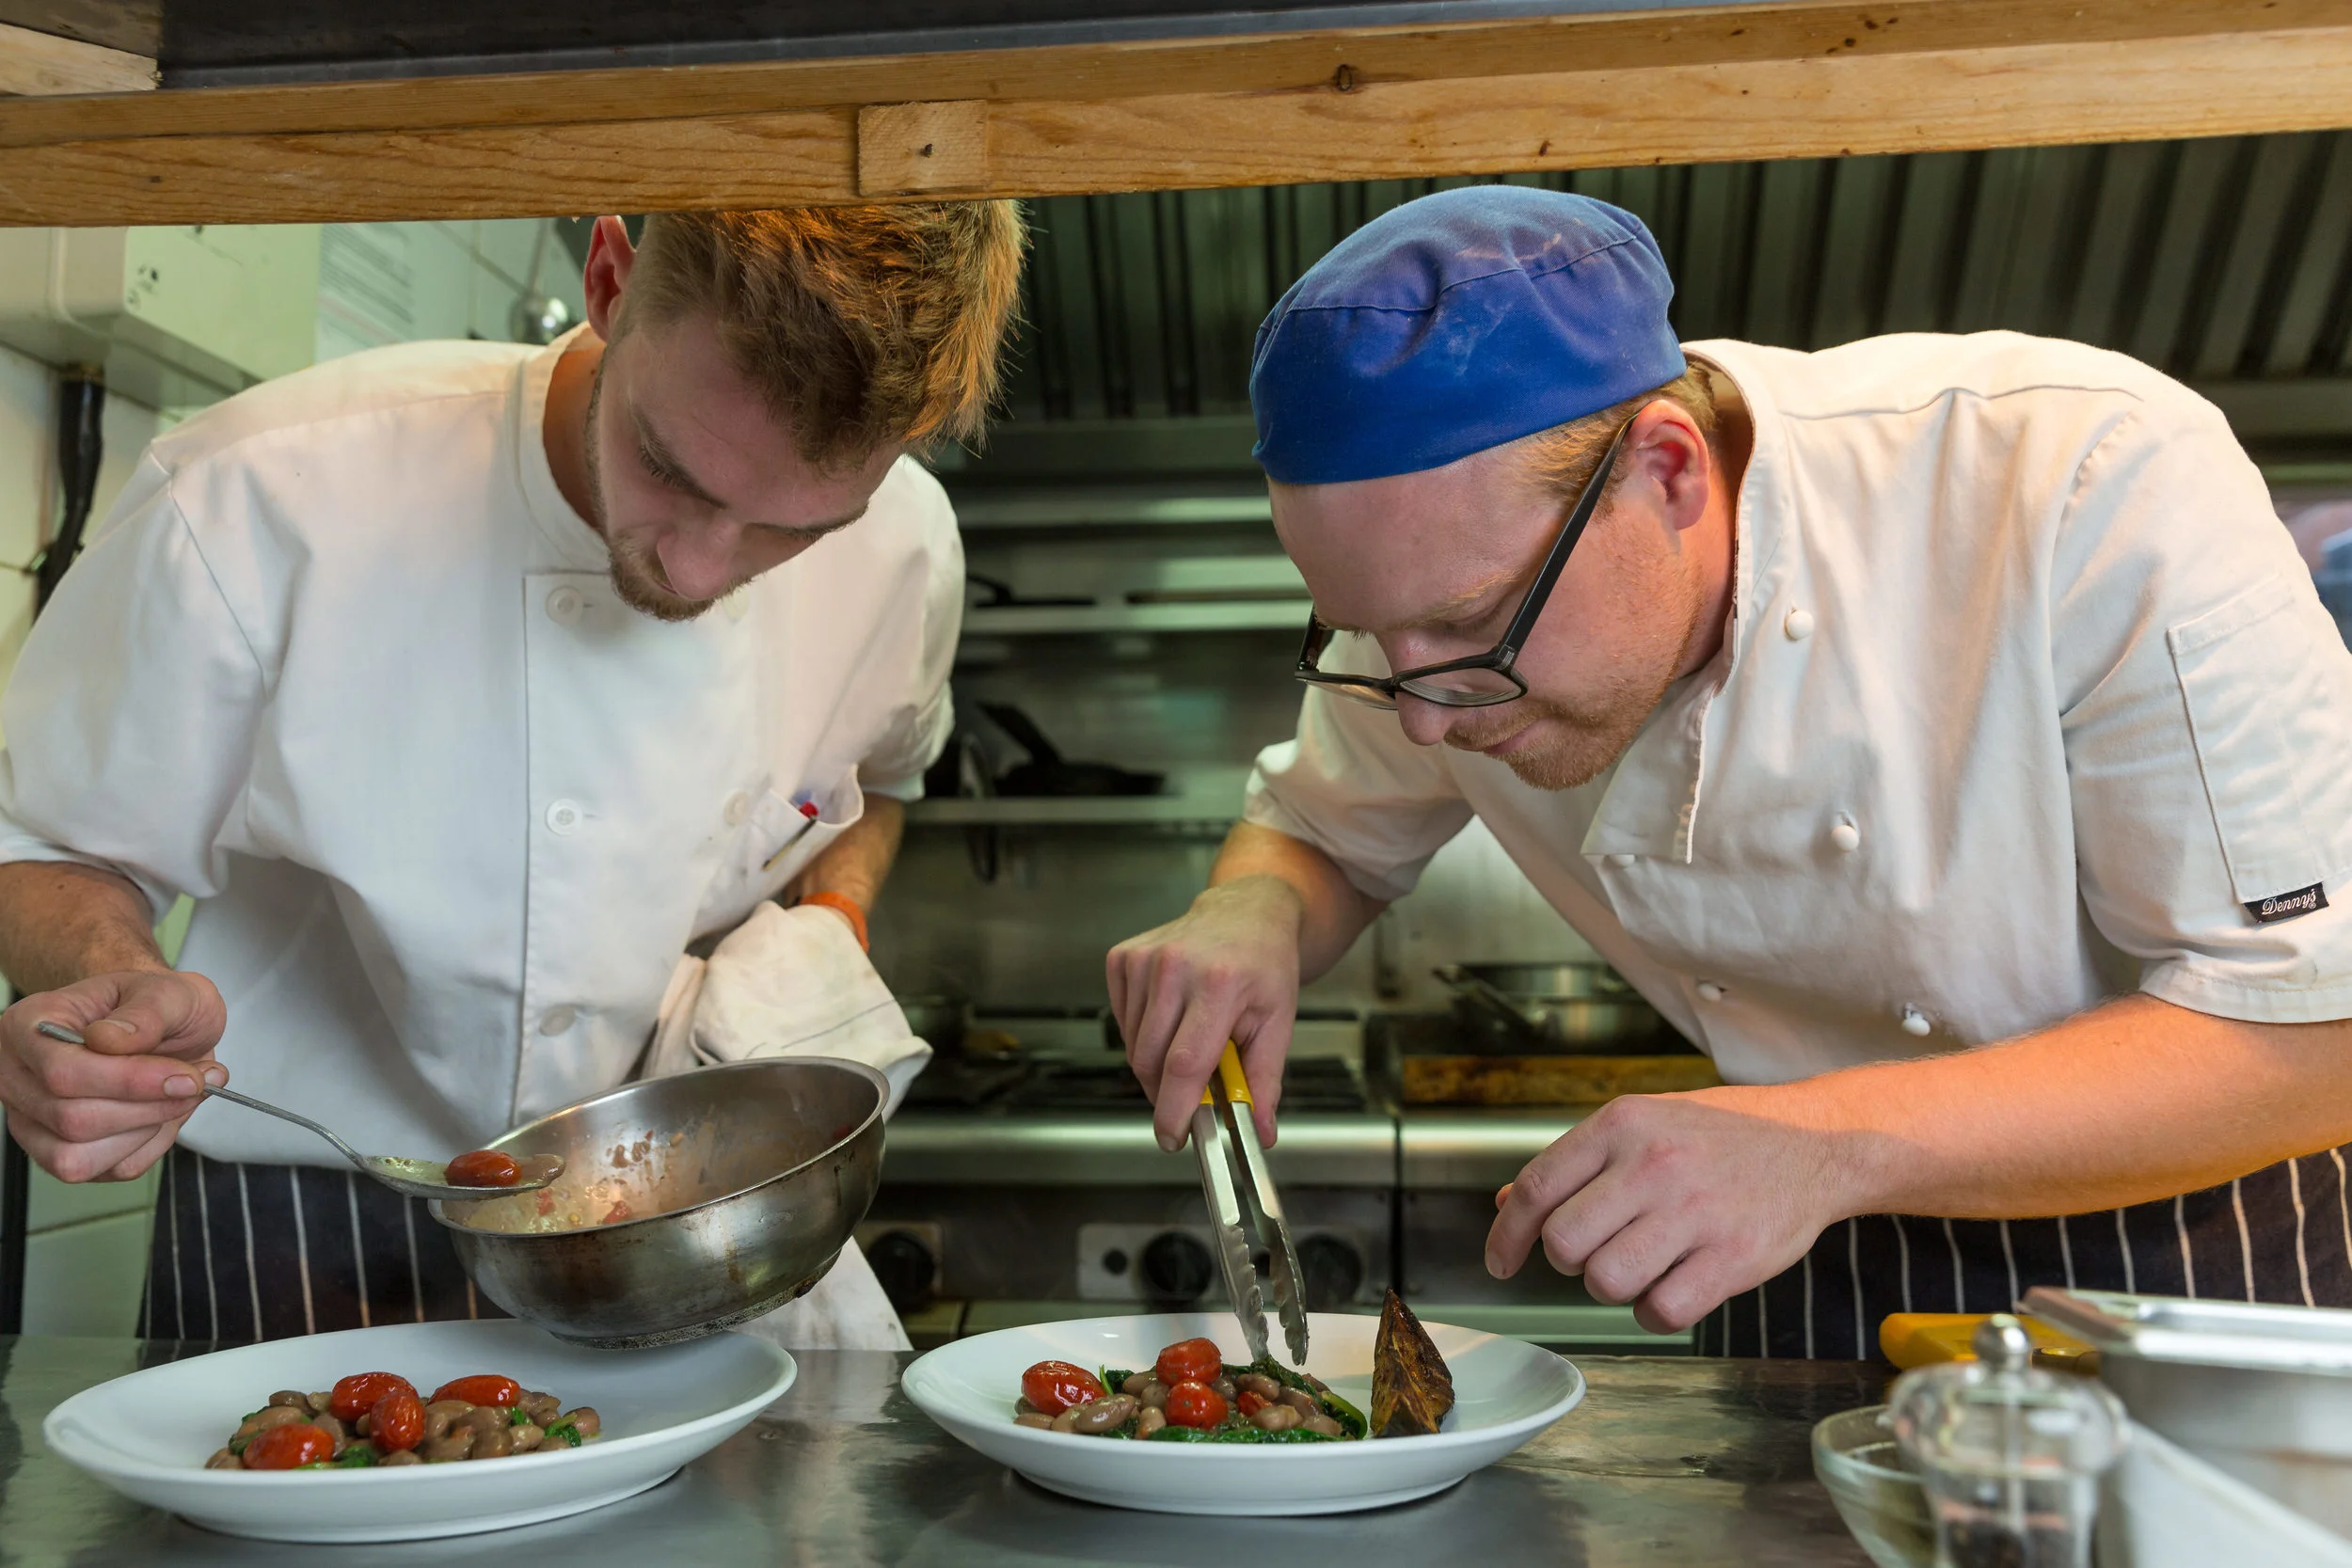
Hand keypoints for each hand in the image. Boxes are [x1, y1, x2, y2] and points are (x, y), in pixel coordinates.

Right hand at [0, 969, 228, 1181]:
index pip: (62, 1073)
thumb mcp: (165, 991)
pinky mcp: (60, 1152)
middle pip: (72, 1120)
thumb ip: (143, 1013)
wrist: (161, 1021)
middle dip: (148, 1108)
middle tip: (196, 1083)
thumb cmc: (153, 1004)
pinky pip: (107, 1170)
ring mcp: (33, 1121)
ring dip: (146, 1131)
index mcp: (27, 1028)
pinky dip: (148, 1146)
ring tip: (179, 1095)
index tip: (185, 1078)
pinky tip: (162, 1113)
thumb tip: (111, 1040)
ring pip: (80, 1158)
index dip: (129, 1082)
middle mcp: (17, 1078)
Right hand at [1106, 875, 1304, 1151]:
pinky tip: (1170, 1017)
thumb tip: (1260, 1132)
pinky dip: (1142, 1035)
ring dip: (1156, 1063)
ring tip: (1189, 1042)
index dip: (1174, 1109)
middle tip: (1191, 1095)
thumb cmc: (1265, 966)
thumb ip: (1265, 1081)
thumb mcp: (1278, 1022)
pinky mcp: (1123, 957)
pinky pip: (1123, 1022)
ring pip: (1134, 1046)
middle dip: (1166, 1093)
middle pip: (1151, 1061)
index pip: (1184, 1064)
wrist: (1245, 912)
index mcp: (1220, 985)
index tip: (1173, 1137)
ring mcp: (1144, 959)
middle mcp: (1175, 967)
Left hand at [1484, 1088, 1855, 1333]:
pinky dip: (1654, 1313)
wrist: (1815, 1144)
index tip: (1501, 1262)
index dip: (1506, 1235)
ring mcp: (1695, 1211)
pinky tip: (1671, 1289)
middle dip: (1568, 1262)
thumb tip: (1505, 1204)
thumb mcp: (1643, 1123)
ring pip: (1606, 1282)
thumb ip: (1576, 1163)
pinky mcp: (1733, 1257)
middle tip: (1598, 1252)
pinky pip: (1661, 1310)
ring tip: (1641, 1266)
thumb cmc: (1719, 1137)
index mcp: (1622, 1123)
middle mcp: (1653, 1162)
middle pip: (1563, 1243)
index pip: (1535, 1188)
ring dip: (1612, 1288)